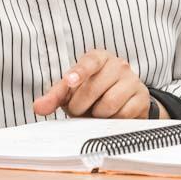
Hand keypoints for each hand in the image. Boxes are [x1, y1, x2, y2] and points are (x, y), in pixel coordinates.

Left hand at [32, 50, 158, 119]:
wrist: (124, 101)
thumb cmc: (94, 92)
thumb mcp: (72, 91)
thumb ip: (55, 96)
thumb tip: (38, 107)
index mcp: (99, 58)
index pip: (89, 62)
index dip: (79, 72)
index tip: (69, 81)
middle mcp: (118, 65)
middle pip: (94, 88)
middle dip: (80, 105)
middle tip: (78, 110)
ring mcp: (132, 81)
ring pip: (109, 104)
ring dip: (96, 114)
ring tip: (95, 112)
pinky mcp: (141, 98)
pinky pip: (123, 115)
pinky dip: (112, 120)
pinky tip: (111, 116)